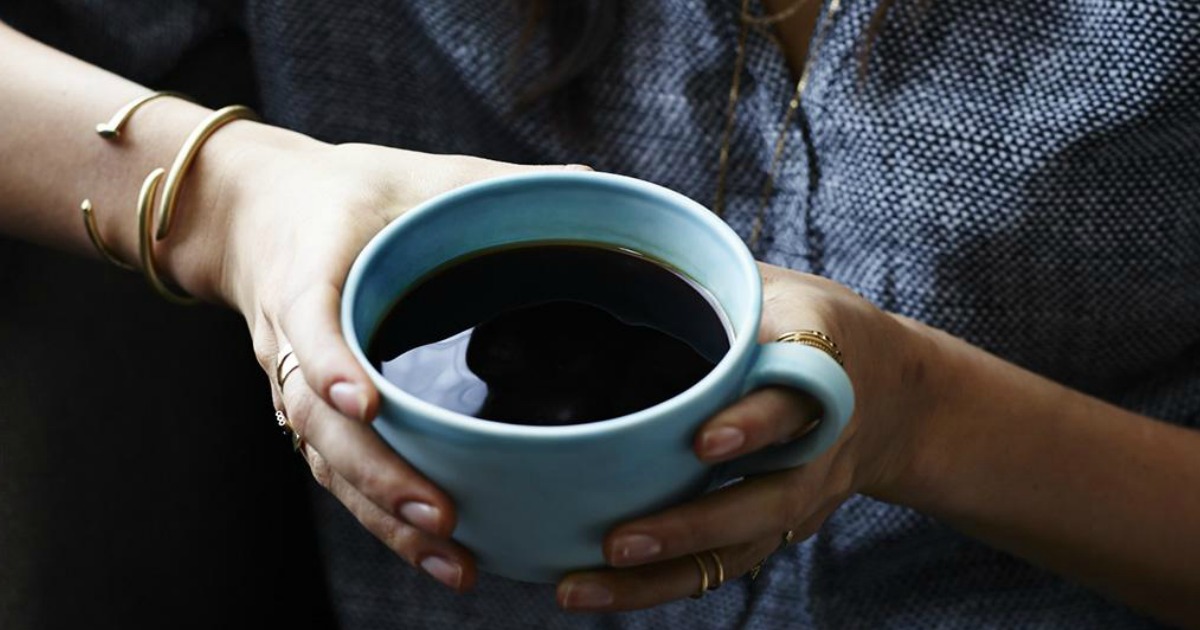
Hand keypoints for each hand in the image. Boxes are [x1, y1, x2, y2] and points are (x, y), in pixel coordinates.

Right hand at [185, 122, 587, 591]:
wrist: (255, 212)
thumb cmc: (346, 193)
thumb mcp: (416, 175)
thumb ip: (493, 183)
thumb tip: (593, 185)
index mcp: (309, 269)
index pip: (307, 319)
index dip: (329, 361)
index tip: (364, 400)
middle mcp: (291, 336)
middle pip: (316, 419)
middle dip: (377, 472)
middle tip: (441, 514)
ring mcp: (295, 380)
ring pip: (327, 461)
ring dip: (383, 514)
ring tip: (453, 560)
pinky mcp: (310, 409)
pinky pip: (338, 470)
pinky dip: (381, 515)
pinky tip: (440, 555)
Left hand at [556, 262, 932, 610]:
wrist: (897, 398)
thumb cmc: (819, 328)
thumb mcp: (786, 288)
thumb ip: (724, 276)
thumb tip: (625, 231)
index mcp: (821, 373)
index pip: (793, 402)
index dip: (754, 424)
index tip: (706, 443)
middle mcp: (814, 449)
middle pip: (764, 502)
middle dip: (691, 525)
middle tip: (619, 540)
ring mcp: (798, 498)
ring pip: (735, 550)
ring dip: (660, 575)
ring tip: (582, 586)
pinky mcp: (775, 528)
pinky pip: (721, 567)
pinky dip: (661, 584)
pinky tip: (596, 592)